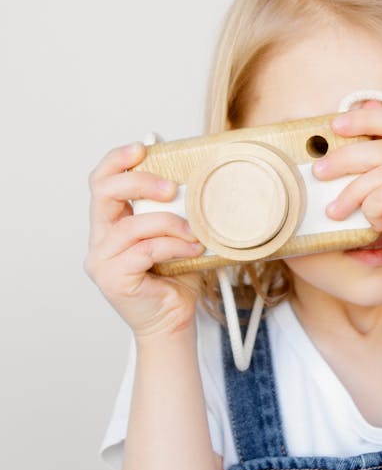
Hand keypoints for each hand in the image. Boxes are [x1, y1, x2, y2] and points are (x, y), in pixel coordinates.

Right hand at [84, 141, 205, 338]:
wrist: (174, 321)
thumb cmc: (175, 278)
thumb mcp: (175, 233)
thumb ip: (173, 209)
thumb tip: (193, 176)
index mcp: (110, 223)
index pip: (101, 181)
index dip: (117, 160)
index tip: (143, 148)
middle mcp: (99, 239)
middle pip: (104, 192)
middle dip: (140, 181)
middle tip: (172, 188)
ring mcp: (102, 260)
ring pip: (133, 225)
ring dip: (170, 223)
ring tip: (195, 232)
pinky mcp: (113, 278)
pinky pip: (145, 250)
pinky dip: (173, 245)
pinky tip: (192, 248)